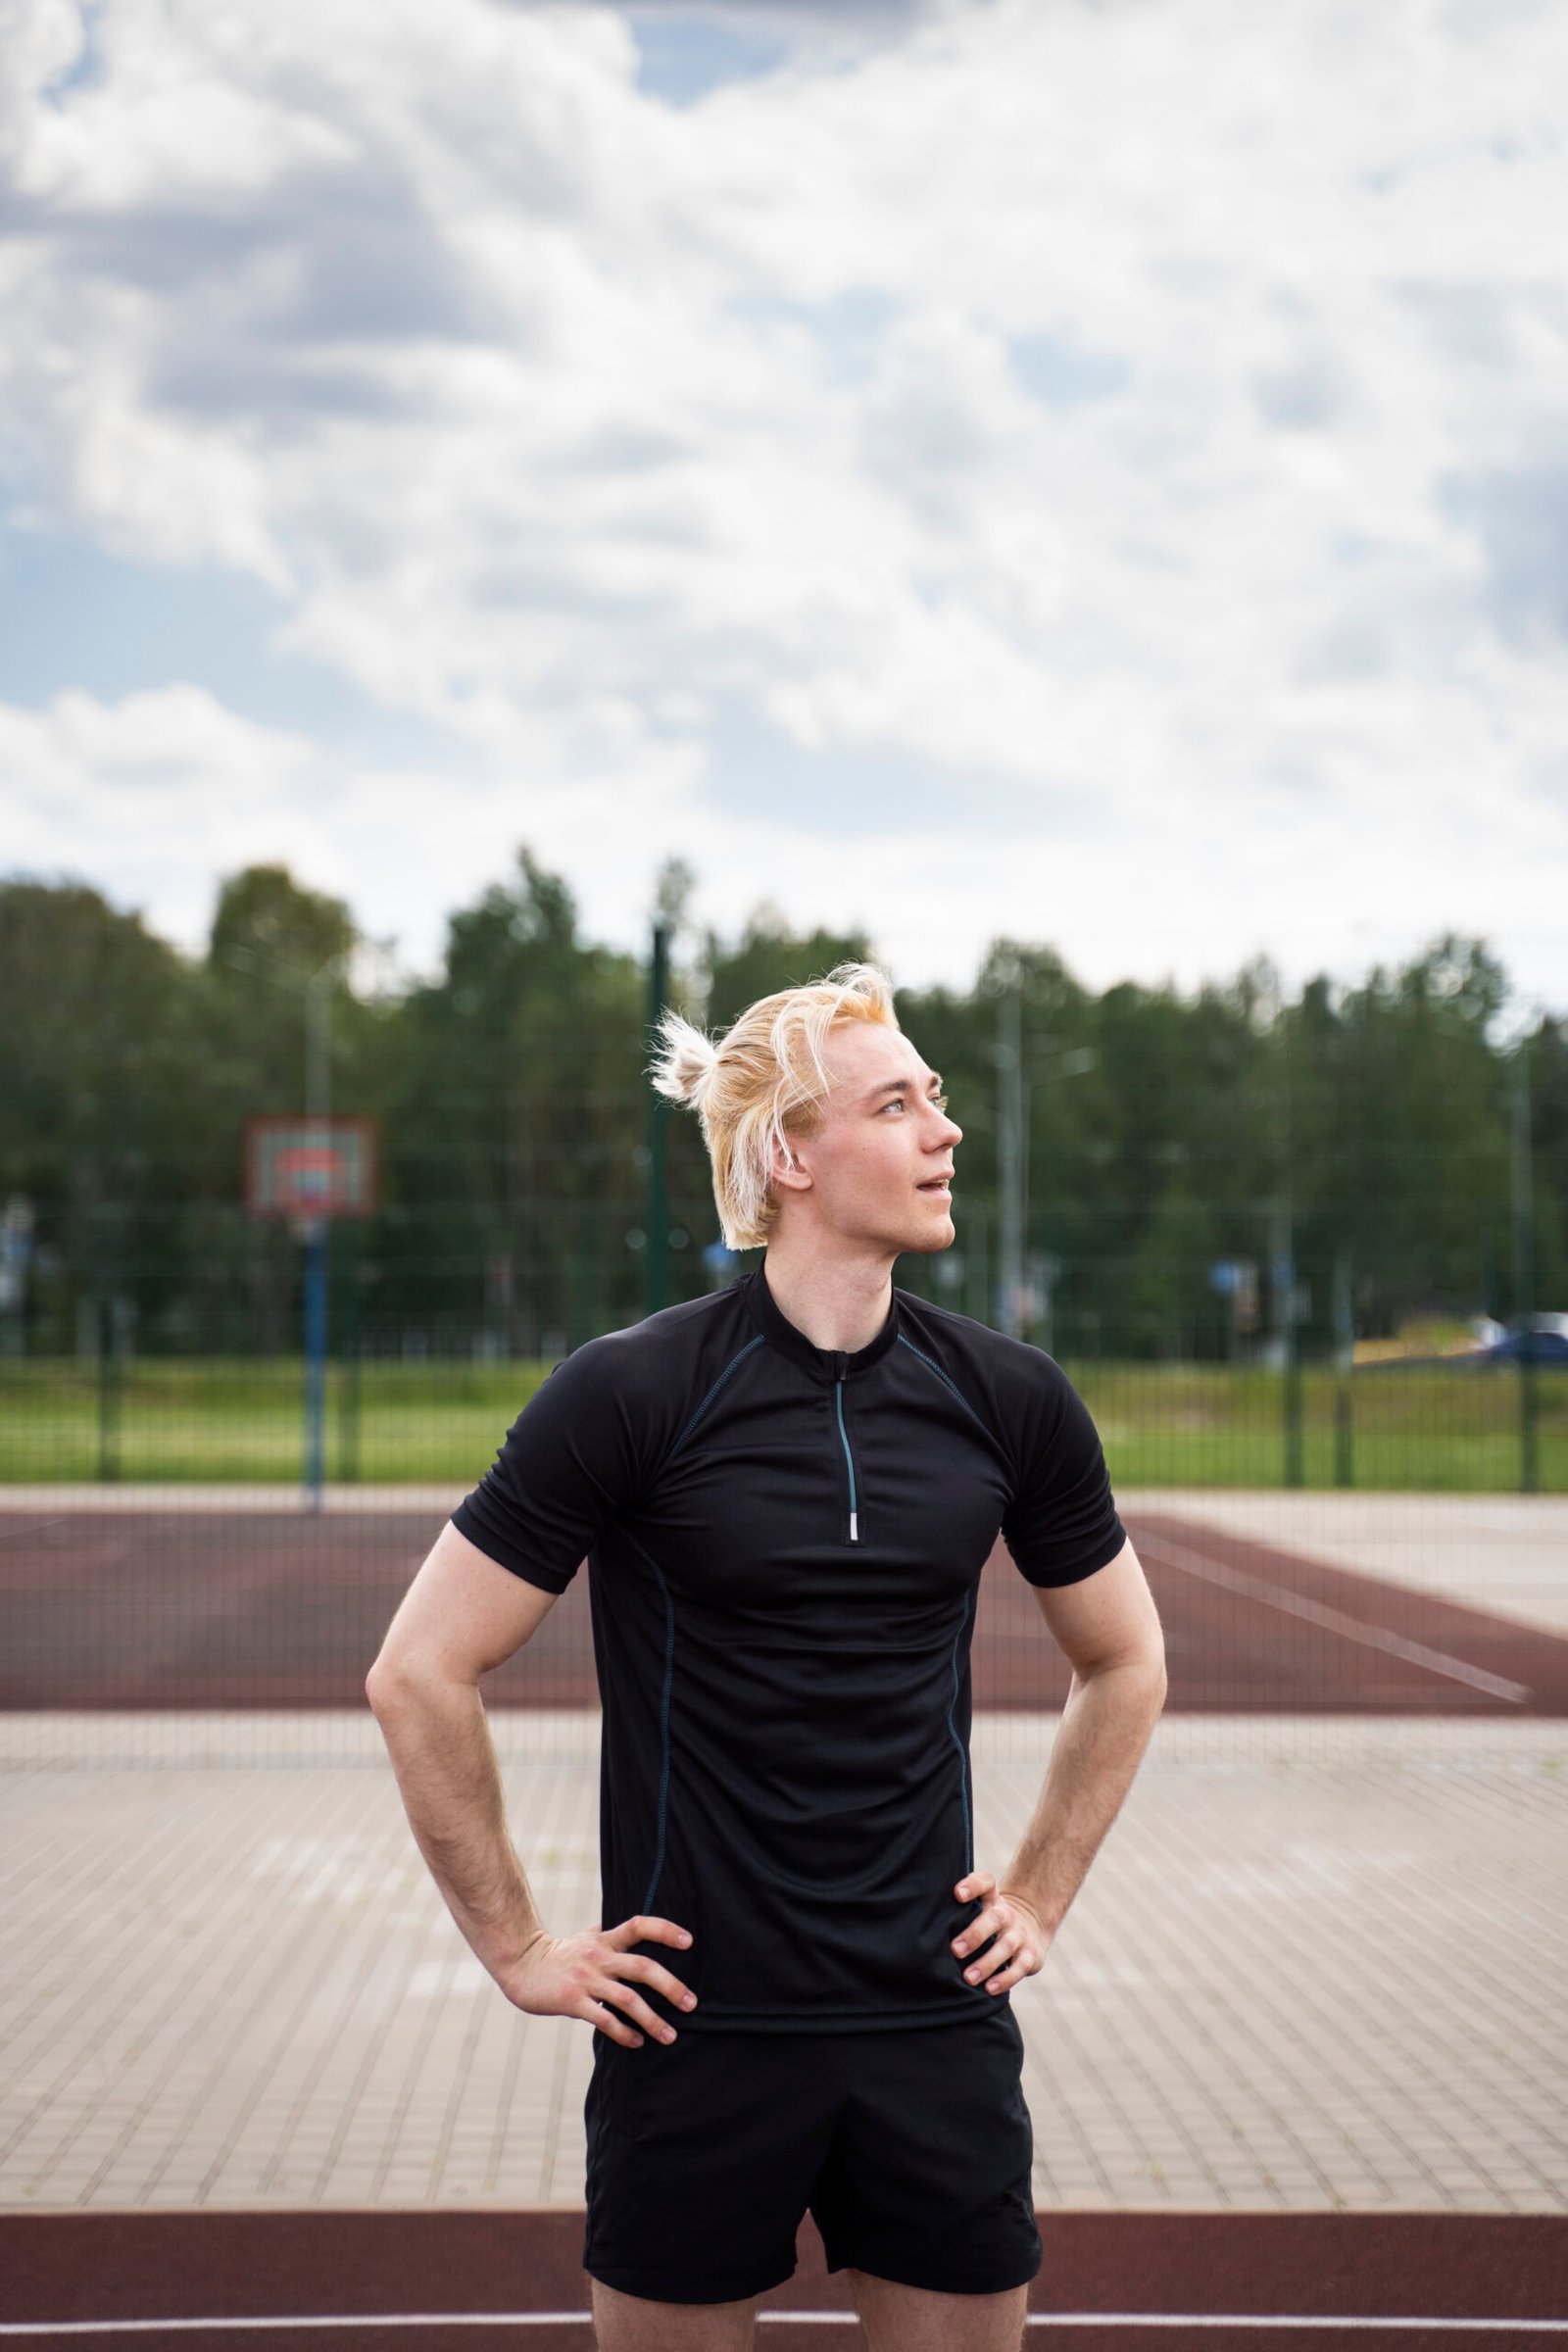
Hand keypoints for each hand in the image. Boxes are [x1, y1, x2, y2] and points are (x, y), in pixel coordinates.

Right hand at [501, 1914, 696, 2048]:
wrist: (522, 1966)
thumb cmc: (558, 1954)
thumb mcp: (584, 1938)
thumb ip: (605, 1934)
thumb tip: (620, 1927)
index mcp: (605, 1940)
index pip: (640, 1926)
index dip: (665, 1931)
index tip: (689, 1942)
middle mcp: (599, 1958)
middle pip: (643, 1967)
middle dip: (671, 1986)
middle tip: (691, 2003)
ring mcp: (586, 1980)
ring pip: (628, 1999)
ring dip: (652, 2020)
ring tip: (670, 2036)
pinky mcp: (573, 2002)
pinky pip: (604, 2020)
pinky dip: (624, 2033)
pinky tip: (636, 2042)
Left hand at [951, 1870, 1050, 1994]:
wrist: (1030, 1928)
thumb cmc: (988, 1921)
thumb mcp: (978, 1909)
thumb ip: (956, 1911)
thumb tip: (915, 1918)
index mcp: (991, 1899)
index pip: (985, 1883)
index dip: (973, 1885)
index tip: (957, 1894)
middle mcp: (1006, 1914)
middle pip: (995, 1917)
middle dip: (975, 1934)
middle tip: (955, 1950)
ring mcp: (1019, 1934)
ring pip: (1006, 1945)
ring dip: (987, 1962)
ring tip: (968, 1978)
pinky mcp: (1031, 1955)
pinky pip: (1020, 1967)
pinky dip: (1005, 1979)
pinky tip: (989, 1989)